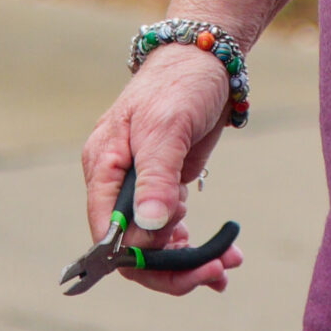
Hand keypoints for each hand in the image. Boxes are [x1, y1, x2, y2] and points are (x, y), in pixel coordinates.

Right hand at [80, 46, 238, 297]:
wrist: (208, 58)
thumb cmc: (181, 84)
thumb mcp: (167, 129)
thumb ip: (156, 178)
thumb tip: (147, 229)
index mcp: (104, 167)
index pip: (107, 232)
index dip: (141, 255)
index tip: (181, 254)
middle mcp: (117, 182)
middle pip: (131, 246)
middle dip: (170, 267)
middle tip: (214, 272)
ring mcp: (142, 187)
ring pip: (153, 244)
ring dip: (188, 262)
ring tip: (226, 266)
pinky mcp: (166, 187)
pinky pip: (172, 230)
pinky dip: (194, 247)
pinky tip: (224, 256)